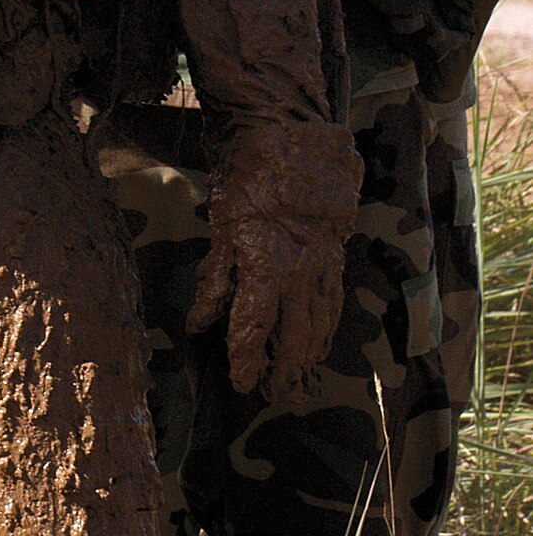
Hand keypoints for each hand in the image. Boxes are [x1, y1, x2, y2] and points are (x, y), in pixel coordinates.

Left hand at [187, 121, 361, 399]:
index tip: (241, 384)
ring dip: (308, 357)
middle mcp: (299, 275)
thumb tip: (199, 324)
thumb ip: (215, 280)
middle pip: (294, 338)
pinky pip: (334, 303)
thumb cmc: (247, 179)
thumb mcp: (221, 228)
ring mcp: (322, 266)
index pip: (254, 331)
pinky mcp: (336, 255)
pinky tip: (322, 341)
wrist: (293, 140)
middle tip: (273, 395)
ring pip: (319, 325)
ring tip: (298, 381)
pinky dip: (328, 329)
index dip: (247, 361)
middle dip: (284, 370)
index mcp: (266, 269)